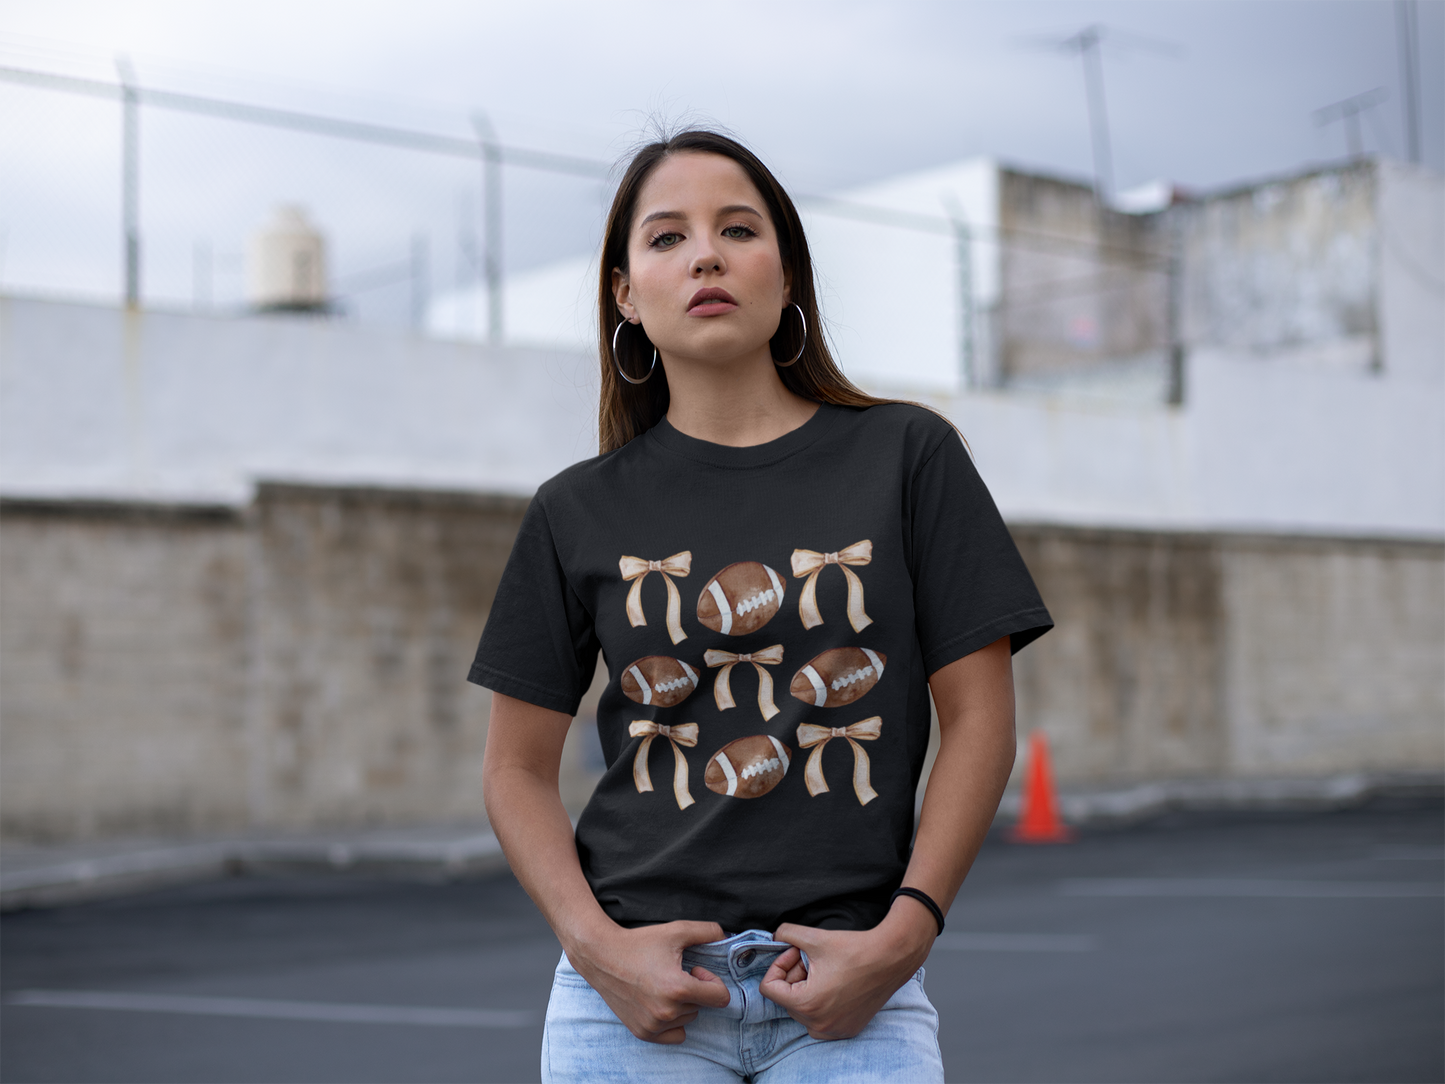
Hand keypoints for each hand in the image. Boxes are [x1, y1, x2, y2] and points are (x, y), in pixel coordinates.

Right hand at [564, 920, 731, 1043]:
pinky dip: (672, 1021)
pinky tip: (658, 1002)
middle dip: (694, 990)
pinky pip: (674, 1035)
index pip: (720, 998)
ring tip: (661, 985)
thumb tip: (727, 938)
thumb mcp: (676, 931)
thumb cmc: (639, 943)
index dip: (712, 981)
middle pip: (702, 1006)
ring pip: (688, 1018)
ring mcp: (653, 1025)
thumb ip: (708, 932)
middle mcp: (667, 1012)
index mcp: (678, 989)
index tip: (695, 970)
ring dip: (682, 1004)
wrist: (601, 956)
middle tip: (672, 974)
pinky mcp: (643, 1032)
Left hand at [760, 904, 935, 1039]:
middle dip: (794, 976)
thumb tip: (773, 937)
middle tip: (811, 959)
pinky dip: (821, 1003)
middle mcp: (818, 1025)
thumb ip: (784, 934)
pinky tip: (836, 984)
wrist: (891, 957)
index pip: (769, 988)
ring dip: (806, 989)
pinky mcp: (847, 1030)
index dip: (779, 965)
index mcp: (806, 1004)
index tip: (796, 952)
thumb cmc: (855, 949)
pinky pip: (820, 1020)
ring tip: (824, 971)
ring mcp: (834, 1031)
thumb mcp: (813, 937)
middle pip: (787, 999)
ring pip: (802, 1010)